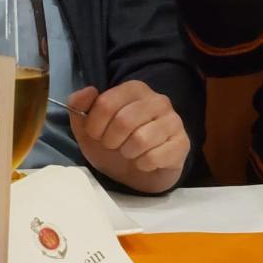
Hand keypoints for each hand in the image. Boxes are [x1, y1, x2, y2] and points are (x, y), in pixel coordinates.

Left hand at [68, 82, 189, 194]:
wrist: (136, 173)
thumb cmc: (113, 145)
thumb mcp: (88, 128)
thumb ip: (80, 106)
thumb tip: (87, 91)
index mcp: (135, 89)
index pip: (106, 102)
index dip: (94, 125)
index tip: (96, 135)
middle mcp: (158, 100)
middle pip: (124, 120)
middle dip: (111, 141)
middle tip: (113, 146)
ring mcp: (174, 121)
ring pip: (141, 139)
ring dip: (128, 153)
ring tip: (129, 153)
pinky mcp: (182, 143)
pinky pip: (155, 156)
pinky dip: (143, 164)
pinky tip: (145, 162)